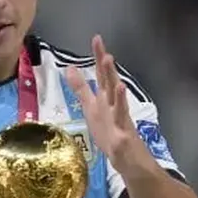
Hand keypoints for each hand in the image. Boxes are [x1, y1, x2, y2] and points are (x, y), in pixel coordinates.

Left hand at [64, 36, 145, 168]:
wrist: (127, 159)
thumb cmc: (110, 132)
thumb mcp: (91, 108)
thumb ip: (81, 88)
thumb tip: (69, 67)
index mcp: (105, 98)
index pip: (101, 74)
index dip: (98, 57)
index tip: (97, 39)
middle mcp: (113, 104)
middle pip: (109, 82)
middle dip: (106, 65)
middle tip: (102, 47)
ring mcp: (119, 118)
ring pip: (117, 98)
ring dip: (114, 82)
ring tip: (110, 63)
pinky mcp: (123, 133)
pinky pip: (122, 119)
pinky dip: (121, 108)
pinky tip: (120, 94)